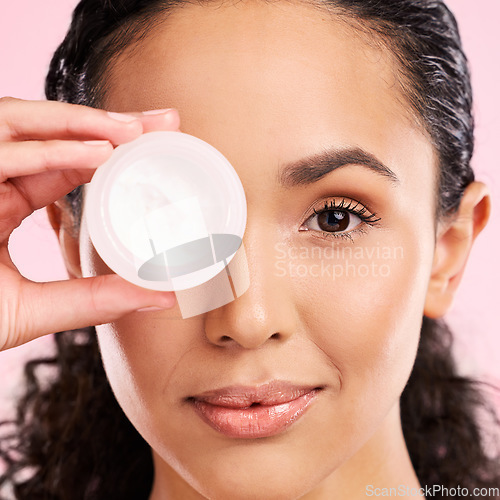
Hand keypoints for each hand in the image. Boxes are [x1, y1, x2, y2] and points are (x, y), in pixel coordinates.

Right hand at [0, 97, 179, 350]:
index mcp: (2, 204)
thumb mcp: (35, 310)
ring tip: (138, 130)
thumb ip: (96, 300)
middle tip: (163, 121)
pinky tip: (98, 153)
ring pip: (22, 127)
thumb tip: (163, 295)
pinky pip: (0, 152)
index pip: (63, 165)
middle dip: (107, 123)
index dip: (110, 151)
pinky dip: (48, 150)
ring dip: (82, 124)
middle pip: (50, 135)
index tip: (156, 147)